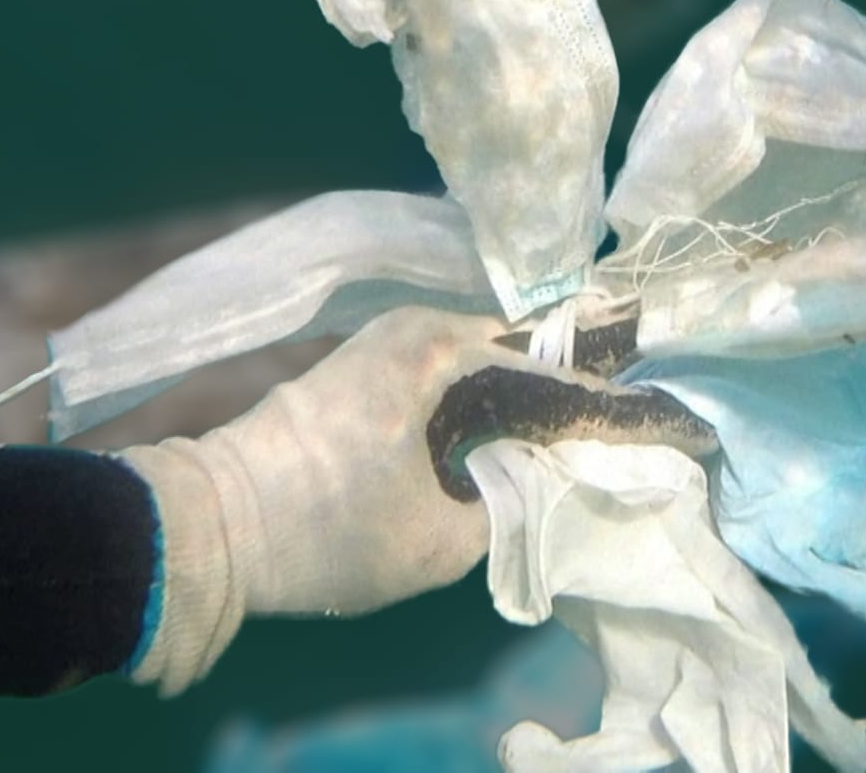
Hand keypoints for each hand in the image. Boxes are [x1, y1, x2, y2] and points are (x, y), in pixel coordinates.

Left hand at [120, 305, 713, 695]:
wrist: (211, 529)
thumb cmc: (328, 528)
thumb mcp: (441, 538)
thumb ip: (519, 506)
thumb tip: (559, 480)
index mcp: (439, 345)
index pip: (551, 363)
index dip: (603, 400)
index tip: (653, 425)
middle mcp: (414, 327)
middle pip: (519, 357)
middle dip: (565, 399)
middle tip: (616, 440)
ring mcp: (383, 347)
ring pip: (482, 371)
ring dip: (522, 408)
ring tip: (571, 450)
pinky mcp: (362, 374)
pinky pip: (447, 381)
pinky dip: (482, 411)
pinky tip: (505, 452)